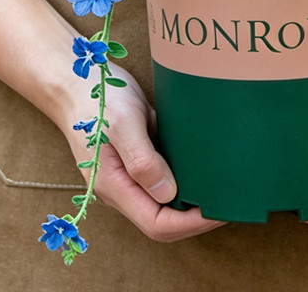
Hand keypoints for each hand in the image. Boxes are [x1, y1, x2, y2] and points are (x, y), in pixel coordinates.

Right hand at [62, 64, 225, 242]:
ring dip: (192, 204)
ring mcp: (129, 177)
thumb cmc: (99, 99)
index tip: (219, 208)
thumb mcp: (123, 123)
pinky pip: (163, 183)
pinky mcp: (137, 162)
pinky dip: (185, 183)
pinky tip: (205, 171)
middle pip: (163, 221)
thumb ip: (142, 160)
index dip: (190, 223)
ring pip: (164, 204)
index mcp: (115, 186)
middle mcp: (122, 188)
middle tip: (228, 201)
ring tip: (223, 190)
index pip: (157, 224)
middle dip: (196, 219)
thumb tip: (168, 194)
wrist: (79, 82)